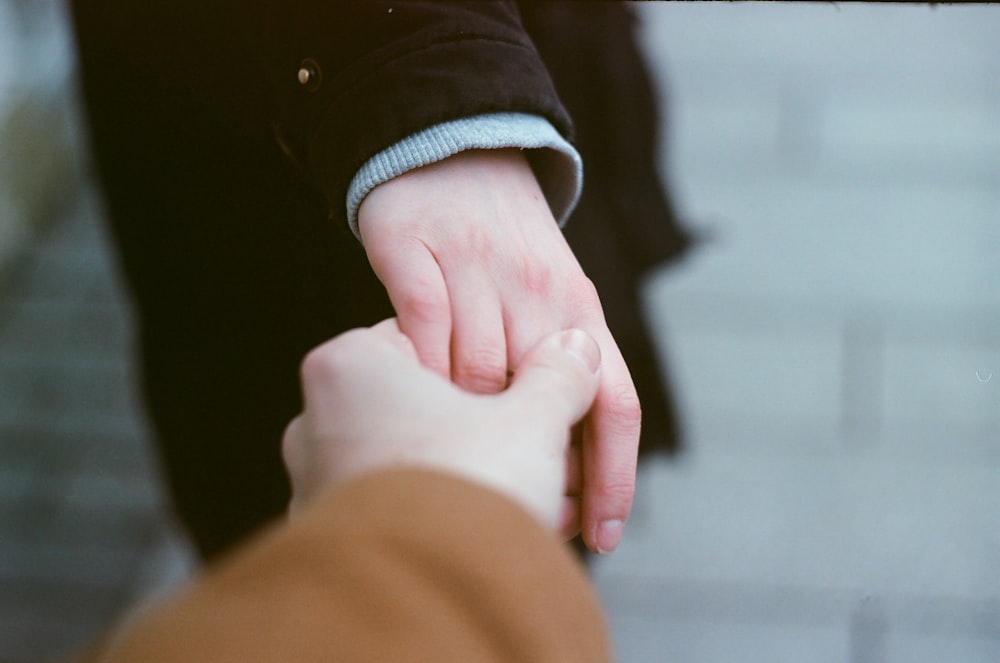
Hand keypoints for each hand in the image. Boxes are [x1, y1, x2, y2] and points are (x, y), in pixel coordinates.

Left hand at [282, 320, 601, 529]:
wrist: (430, 597)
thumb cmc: (467, 490)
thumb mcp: (531, 421)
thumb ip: (556, 377)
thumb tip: (576, 352)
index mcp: (349, 366)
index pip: (429, 340)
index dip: (495, 371)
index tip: (530, 396)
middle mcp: (315, 423)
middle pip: (424, 409)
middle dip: (490, 433)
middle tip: (543, 452)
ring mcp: (317, 486)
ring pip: (414, 465)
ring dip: (475, 477)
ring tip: (536, 499)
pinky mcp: (329, 543)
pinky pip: (399, 515)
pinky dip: (446, 518)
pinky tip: (498, 532)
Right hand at [357, 149, 639, 552]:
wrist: (456, 151)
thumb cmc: (507, 248)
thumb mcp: (550, 300)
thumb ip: (559, 373)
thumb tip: (561, 471)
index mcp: (580, 309)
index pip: (615, 403)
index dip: (614, 475)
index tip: (600, 536)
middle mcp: (536, 291)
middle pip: (543, 401)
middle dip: (531, 468)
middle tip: (512, 512)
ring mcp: (475, 269)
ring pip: (475, 373)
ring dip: (462, 424)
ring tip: (444, 461)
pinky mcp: (415, 252)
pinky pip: (420, 327)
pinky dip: (414, 367)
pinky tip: (404, 396)